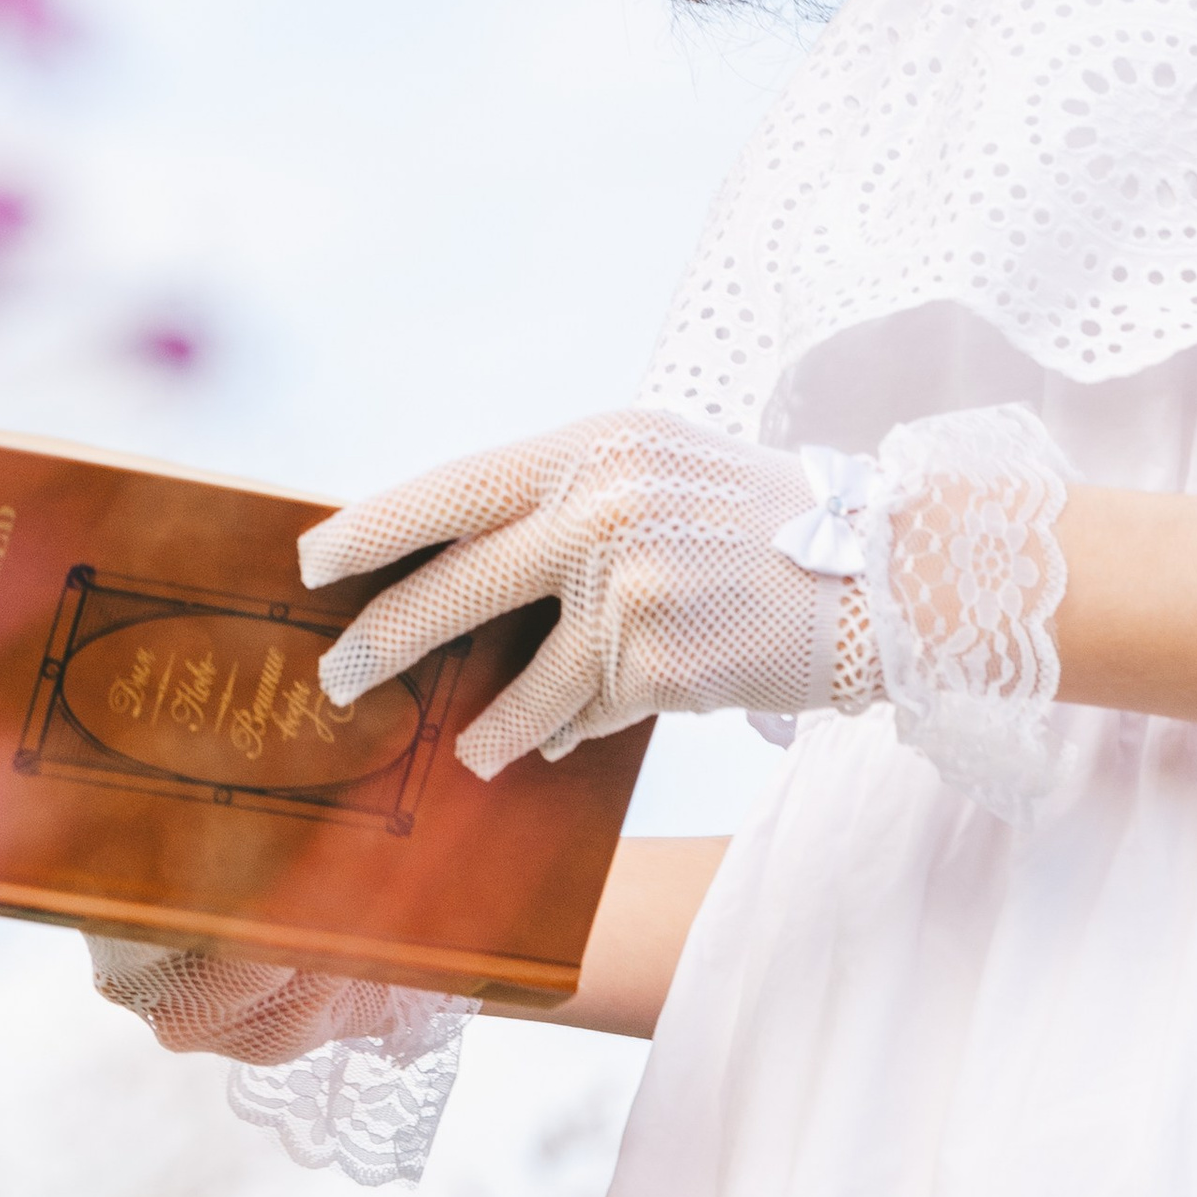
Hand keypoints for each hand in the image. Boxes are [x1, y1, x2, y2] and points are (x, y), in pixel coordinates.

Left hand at [301, 408, 847, 774]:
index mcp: (596, 445)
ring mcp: (630, 582)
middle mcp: (604, 503)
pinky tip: (572, 741)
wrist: (882, 570)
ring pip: (528, 675)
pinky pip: (590, 711)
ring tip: (470, 750)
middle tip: (338, 675)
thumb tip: (465, 565)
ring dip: (493, 723)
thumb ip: (570, 501)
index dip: (376, 527)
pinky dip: (575, 730)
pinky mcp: (660, 659)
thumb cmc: (760, 523)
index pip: (457, 487)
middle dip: (388, 638)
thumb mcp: (661, 471)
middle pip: (461, 582)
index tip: (314, 562)